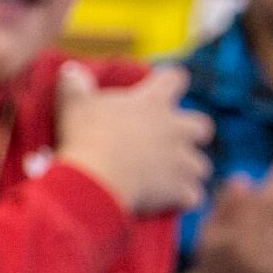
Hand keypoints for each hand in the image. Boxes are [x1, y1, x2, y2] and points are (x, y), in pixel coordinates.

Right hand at [55, 65, 211, 216]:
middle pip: (202, 126)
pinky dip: (183, 199)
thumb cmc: (85, 136)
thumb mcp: (73, 105)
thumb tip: (71, 70)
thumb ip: (75, 86)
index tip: (161, 86)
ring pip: (200, 165)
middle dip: (192, 134)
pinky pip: (192, 196)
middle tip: (171, 141)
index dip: (170, 81)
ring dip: (187, 170)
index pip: (174, 79)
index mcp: (153, 103)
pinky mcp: (179, 190)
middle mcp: (175, 129)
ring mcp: (180, 161)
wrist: (96, 179)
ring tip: (169, 177)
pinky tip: (171, 202)